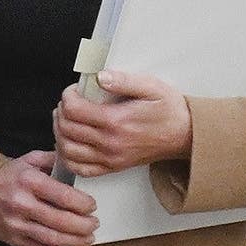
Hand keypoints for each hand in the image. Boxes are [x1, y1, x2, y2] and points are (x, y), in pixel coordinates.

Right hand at [0, 151, 97, 245]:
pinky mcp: (14, 240)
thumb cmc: (5, 178)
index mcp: (28, 181)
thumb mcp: (28, 160)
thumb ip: (54, 160)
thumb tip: (77, 163)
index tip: (91, 205)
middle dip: (84, 224)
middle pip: (61, 220)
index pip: (63, 196)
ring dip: (77, 241)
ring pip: (53, 238)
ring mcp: (16, 224)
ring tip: (89, 237)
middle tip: (94, 222)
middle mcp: (21, 203)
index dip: (83, 204)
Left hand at [53, 70, 192, 175]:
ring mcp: (110, 158)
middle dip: (61, 111)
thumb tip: (100, 77)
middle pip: (67, 129)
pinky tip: (70, 143)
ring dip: (60, 132)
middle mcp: (110, 143)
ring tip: (66, 120)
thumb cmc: (169, 111)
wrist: (185, 136)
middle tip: (68, 103)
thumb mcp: (152, 87)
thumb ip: (124, 80)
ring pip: (67, 149)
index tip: (73, 91)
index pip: (74, 110)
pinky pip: (79, 168)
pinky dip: (67, 156)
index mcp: (116, 121)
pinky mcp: (112, 167)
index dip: (67, 96)